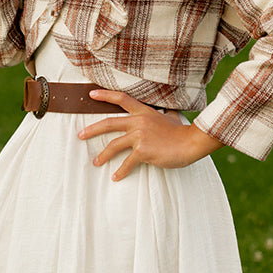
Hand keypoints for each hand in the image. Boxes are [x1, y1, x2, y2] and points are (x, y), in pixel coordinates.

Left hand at [78, 90, 222, 181]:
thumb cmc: (182, 133)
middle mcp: (139, 122)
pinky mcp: (143, 151)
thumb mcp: (171, 118)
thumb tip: (169, 112)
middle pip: (109, 123)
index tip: (91, 95)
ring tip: (96, 162)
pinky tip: (115, 177)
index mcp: (144, 112)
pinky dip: (120, 171)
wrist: (191, 142)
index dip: (105, 95)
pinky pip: (127, 163)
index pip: (122, 99)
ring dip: (102, 155)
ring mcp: (140, 136)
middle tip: (80, 135)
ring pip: (114, 145)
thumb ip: (165, 115)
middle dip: (92, 130)